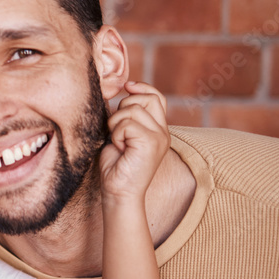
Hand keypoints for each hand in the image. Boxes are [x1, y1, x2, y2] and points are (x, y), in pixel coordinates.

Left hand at [99, 81, 169, 202]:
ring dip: (115, 124)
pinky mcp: (152, 142)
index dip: (141, 88)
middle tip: (117, 131)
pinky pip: (127, 124)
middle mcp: (163, 131)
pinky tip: (119, 149)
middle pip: (145, 98)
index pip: (156, 97)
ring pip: (132, 110)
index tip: (126, 86)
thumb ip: (124, 118)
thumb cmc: (115, 167)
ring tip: (117, 143)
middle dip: (123, 108)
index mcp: (157, 129)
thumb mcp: (120, 136)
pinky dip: (116, 135)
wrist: (119, 192)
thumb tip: (117, 94)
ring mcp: (159, 136)